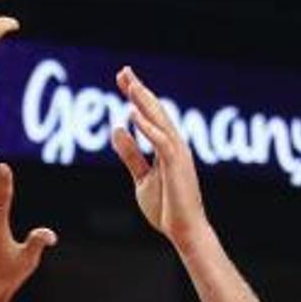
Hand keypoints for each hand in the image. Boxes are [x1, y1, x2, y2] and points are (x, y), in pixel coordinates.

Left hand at [111, 66, 210, 250]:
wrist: (183, 231)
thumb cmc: (166, 208)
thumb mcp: (141, 178)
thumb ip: (130, 154)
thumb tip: (117, 129)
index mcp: (166, 147)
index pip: (150, 116)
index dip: (136, 97)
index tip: (123, 80)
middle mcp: (174, 145)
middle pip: (155, 111)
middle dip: (139, 91)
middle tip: (124, 71)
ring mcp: (177, 153)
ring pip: (159, 120)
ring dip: (144, 102)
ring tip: (129, 84)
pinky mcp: (176, 165)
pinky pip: (160, 141)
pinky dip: (147, 126)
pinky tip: (132, 113)